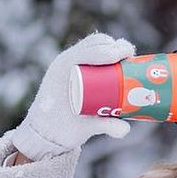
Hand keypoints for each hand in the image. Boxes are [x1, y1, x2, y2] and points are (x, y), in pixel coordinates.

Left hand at [10, 31, 135, 159]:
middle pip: (95, 43)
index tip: (128, 57)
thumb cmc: (60, 130)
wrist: (44, 133)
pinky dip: (107, 51)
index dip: (111, 50)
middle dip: (116, 47)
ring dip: (113, 47)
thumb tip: (127, 128)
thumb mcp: (83, 128)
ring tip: (128, 61)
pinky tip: (120, 61)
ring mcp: (69, 63)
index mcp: (63, 69)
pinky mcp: (74, 67)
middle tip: (132, 60)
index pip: (90, 51)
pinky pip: (92, 52)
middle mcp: (65, 61)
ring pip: (94, 45)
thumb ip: (105, 127)